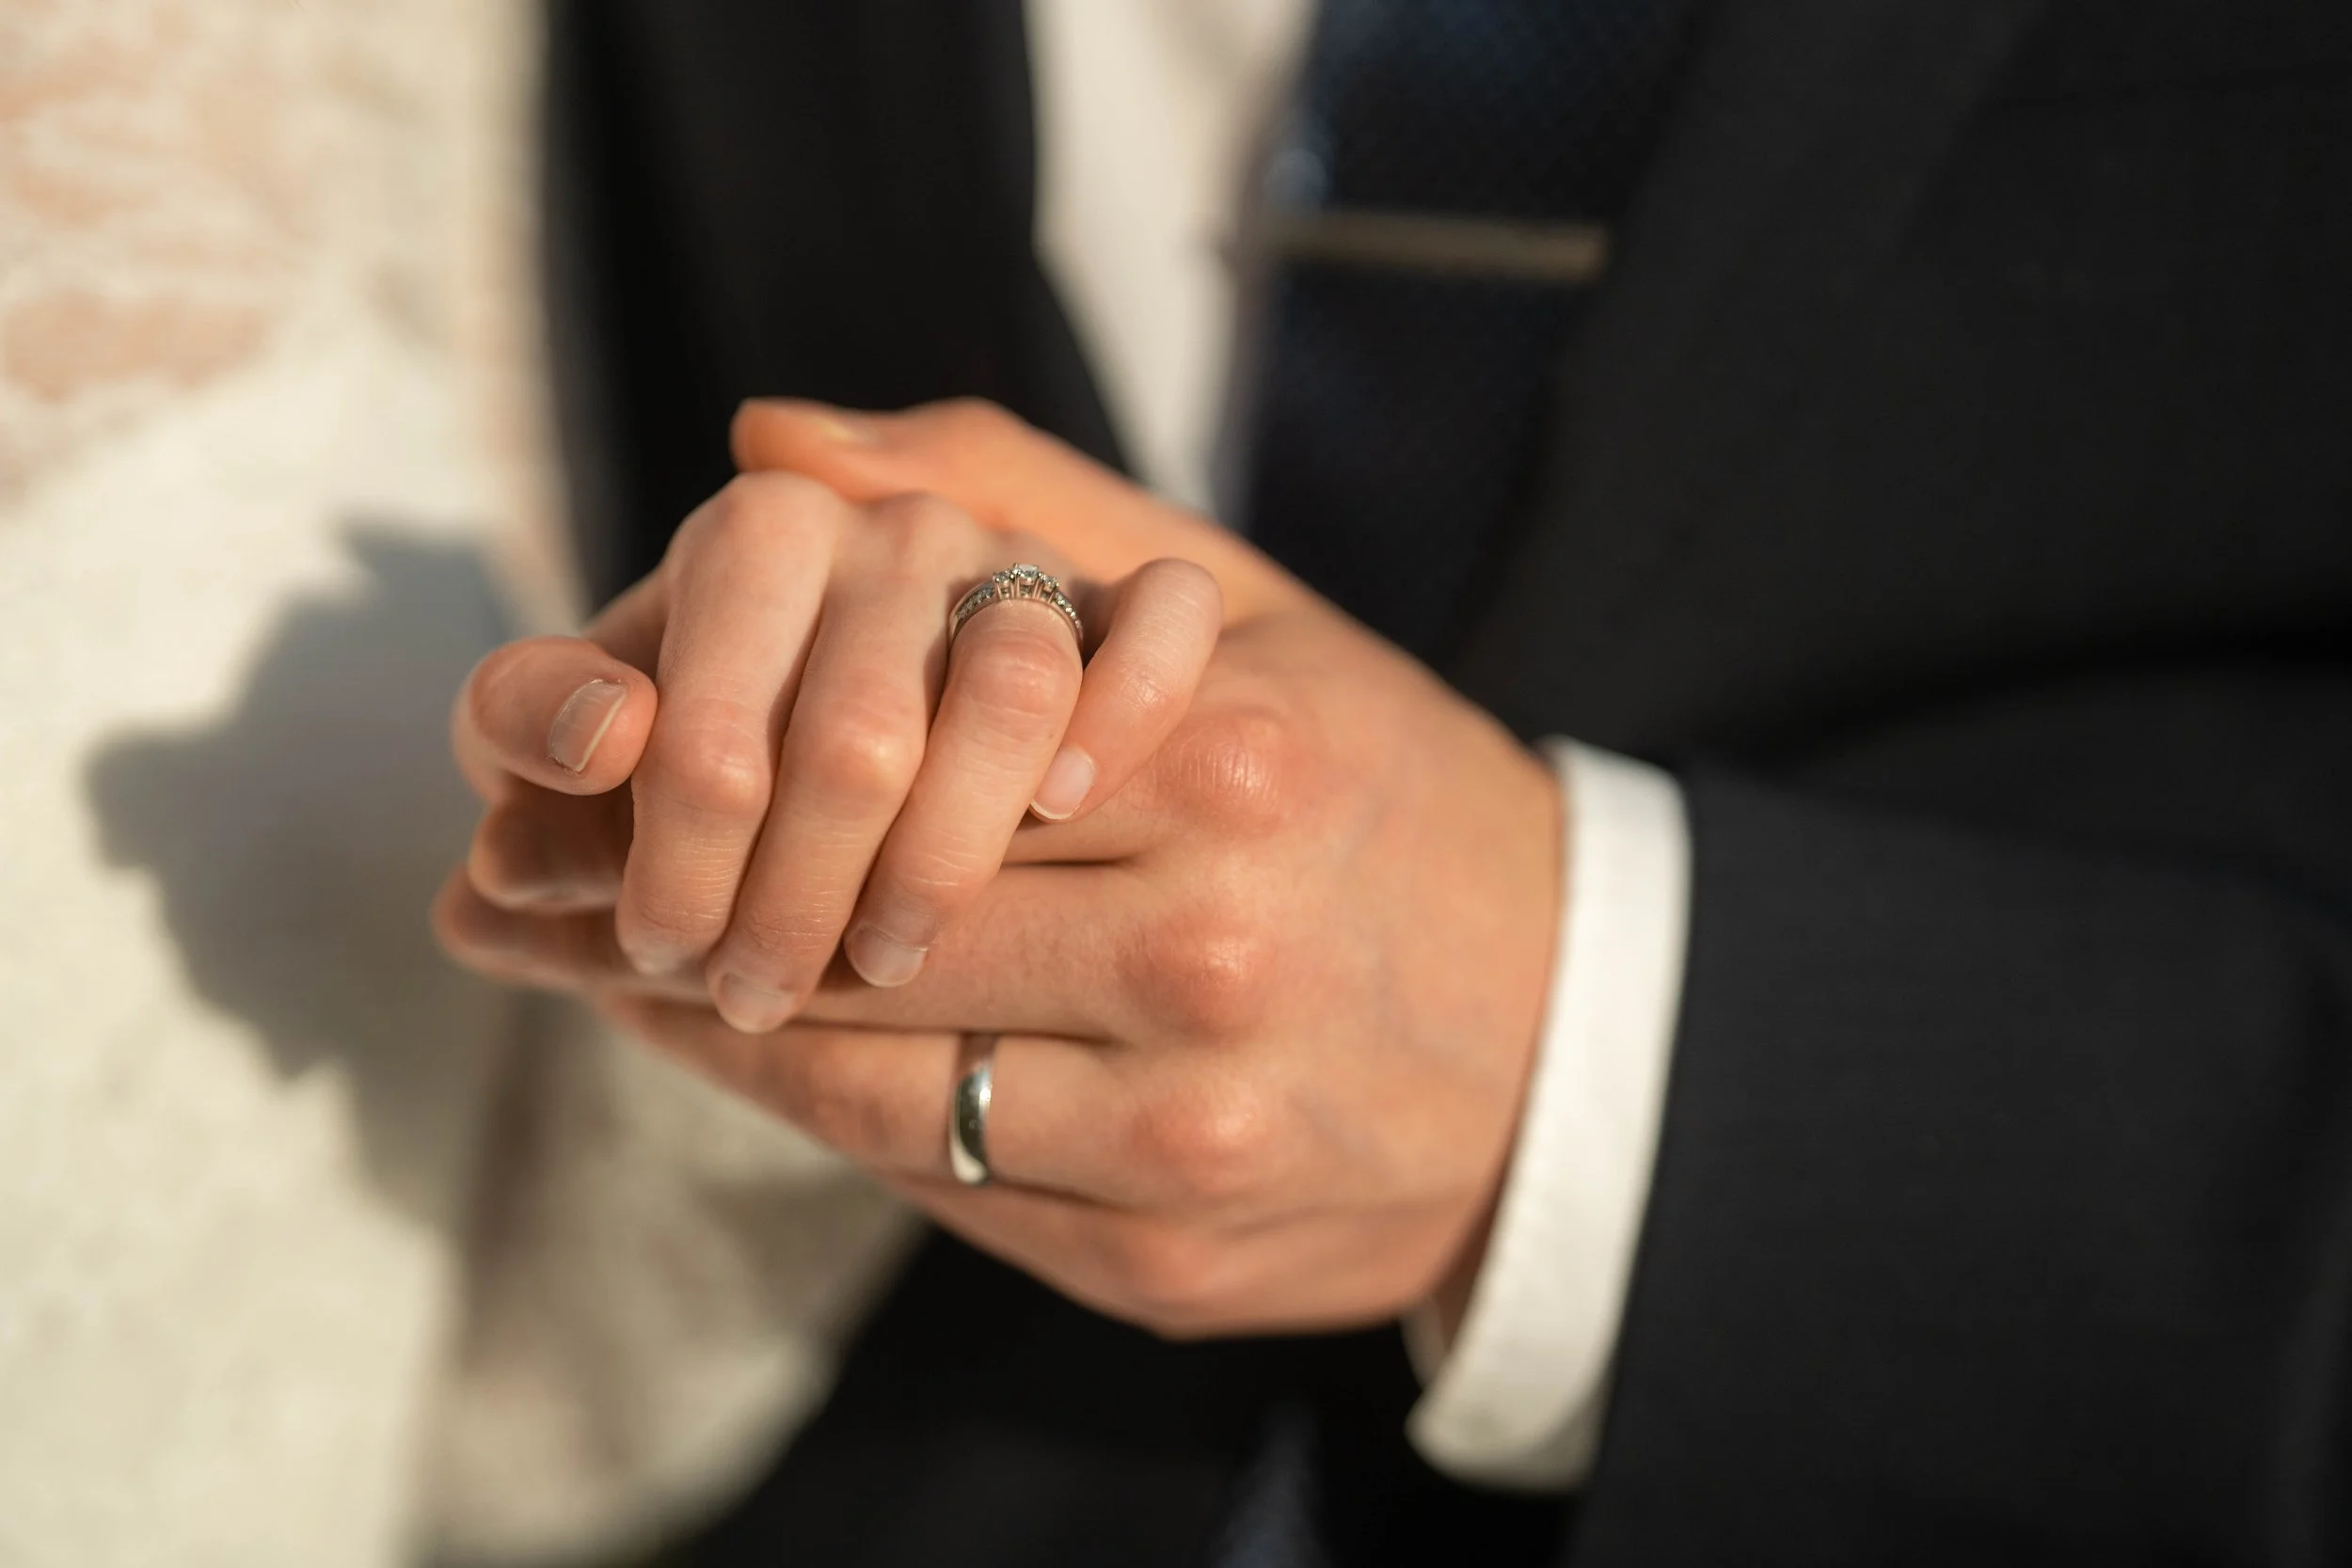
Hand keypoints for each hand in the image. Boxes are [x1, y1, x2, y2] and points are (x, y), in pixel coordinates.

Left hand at [439, 400, 1562, 1335]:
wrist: (1573, 1043)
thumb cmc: (1379, 798)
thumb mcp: (1248, 612)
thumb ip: (1020, 498)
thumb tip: (768, 441)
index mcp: (1228, 765)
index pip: (889, 760)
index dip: (715, 765)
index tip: (599, 761)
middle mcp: (1213, 953)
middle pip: (851, 930)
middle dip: (674, 911)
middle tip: (545, 895)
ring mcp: (1194, 1128)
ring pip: (867, 1084)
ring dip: (719, 1034)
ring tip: (623, 981)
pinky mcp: (1171, 1257)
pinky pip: (937, 1192)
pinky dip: (826, 1123)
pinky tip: (766, 1065)